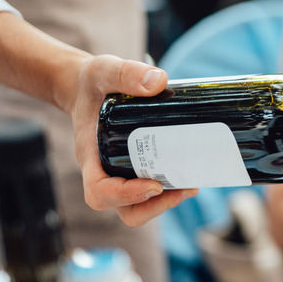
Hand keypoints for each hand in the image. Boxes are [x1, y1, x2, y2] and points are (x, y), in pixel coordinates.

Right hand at [68, 55, 197, 226]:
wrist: (90, 89)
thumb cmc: (93, 84)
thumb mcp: (104, 71)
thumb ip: (126, 73)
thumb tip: (159, 81)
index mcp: (91, 157)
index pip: (100, 192)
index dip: (126, 196)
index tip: (154, 185)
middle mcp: (105, 173)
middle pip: (126, 211)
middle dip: (155, 207)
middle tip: (185, 188)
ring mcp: (121, 176)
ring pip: (140, 208)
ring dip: (167, 203)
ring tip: (192, 184)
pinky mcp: (136, 172)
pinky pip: (151, 194)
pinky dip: (170, 191)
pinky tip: (191, 175)